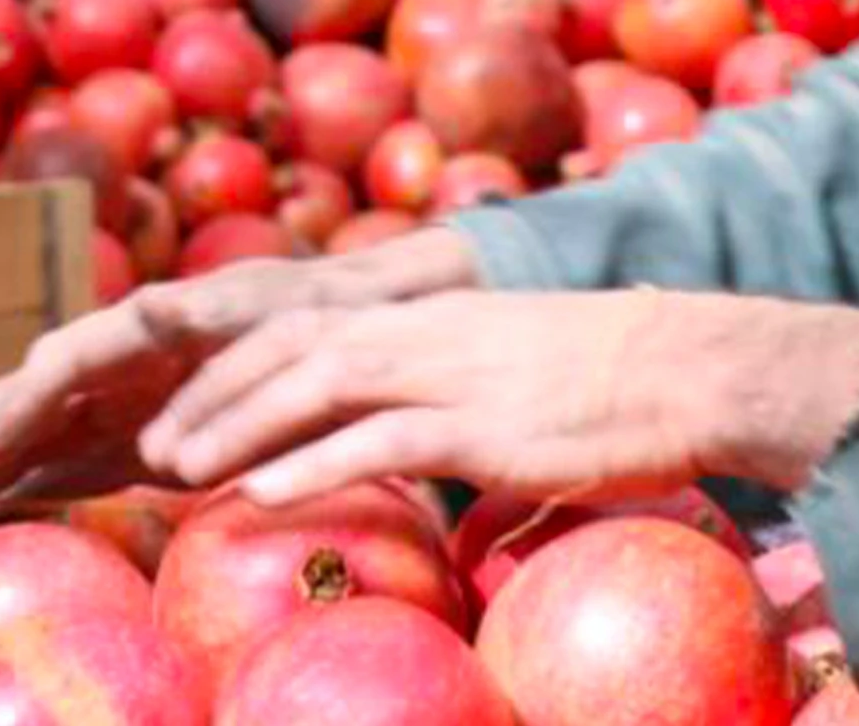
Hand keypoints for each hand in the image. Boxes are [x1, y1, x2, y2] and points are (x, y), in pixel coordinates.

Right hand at [0, 226, 481, 550]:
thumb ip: (207, 315)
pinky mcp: (133, 440)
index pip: (63, 364)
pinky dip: (20, 497)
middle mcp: (116, 362)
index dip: (20, 404)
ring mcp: (119, 401)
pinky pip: (64, 468)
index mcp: (142, 325)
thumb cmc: (310, 311)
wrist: (348, 327)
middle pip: (30, 407)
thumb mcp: (267, 306)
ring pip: (35, 442)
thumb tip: (154, 310)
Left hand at [135, 288, 858, 509]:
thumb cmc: (640, 397)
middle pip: (294, 345)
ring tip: (175, 469)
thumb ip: (501, 476)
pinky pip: (377, 441)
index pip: (318, 324)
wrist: (702, 368)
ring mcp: (456, 373)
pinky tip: (259, 492)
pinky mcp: (483, 424)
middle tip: (156, 443)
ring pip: (317, 384)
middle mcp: (435, 333)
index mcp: (444, 320)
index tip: (193, 405)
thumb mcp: (548, 419)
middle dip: (215, 391)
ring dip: (236, 426)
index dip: (246, 363)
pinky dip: (308, 463)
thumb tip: (480, 538)